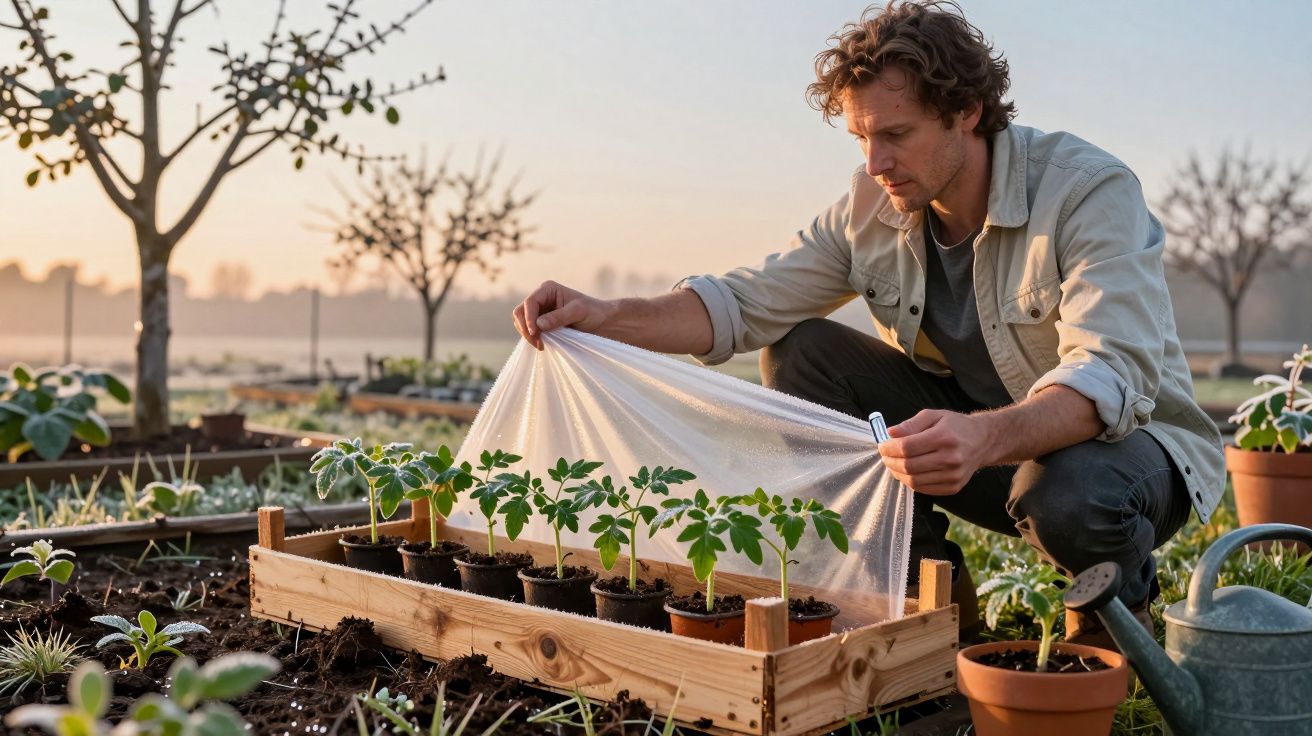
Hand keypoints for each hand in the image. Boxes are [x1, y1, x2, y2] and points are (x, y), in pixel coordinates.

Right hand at [512, 281, 614, 349]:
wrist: (602, 321)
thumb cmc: (593, 312)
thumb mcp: (578, 312)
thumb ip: (558, 317)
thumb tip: (538, 324)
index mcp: (548, 289)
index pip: (530, 302)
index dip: (528, 318)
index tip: (535, 333)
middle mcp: (541, 298)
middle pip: (520, 312)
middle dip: (525, 328)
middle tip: (537, 343)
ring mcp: (540, 311)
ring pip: (522, 322)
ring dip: (528, 334)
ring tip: (541, 345)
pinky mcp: (542, 323)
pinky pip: (529, 330)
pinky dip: (532, 338)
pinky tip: (541, 344)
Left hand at [878, 409, 993, 494]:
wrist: (983, 441)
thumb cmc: (956, 426)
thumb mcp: (934, 416)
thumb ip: (910, 424)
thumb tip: (890, 433)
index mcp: (944, 437)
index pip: (907, 447)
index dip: (889, 448)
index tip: (882, 445)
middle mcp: (951, 459)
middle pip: (908, 466)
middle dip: (890, 461)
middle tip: (885, 456)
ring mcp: (953, 476)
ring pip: (914, 481)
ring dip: (898, 473)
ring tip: (894, 464)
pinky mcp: (954, 487)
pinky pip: (924, 489)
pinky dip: (910, 481)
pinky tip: (907, 472)